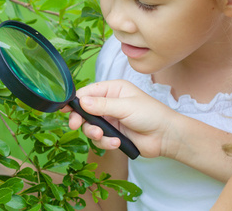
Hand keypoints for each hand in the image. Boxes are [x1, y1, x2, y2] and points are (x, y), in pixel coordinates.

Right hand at [66, 79, 180, 157]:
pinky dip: (106, 142)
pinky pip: (100, 139)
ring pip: (90, 127)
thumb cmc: (150, 114)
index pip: (88, 92)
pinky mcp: (113, 134)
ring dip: (95, 133)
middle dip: (81, 120)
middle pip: (85, 111)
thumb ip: (102, 105)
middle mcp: (109, 103)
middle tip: (76, 126)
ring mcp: (111, 120)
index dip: (75, 100)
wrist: (166, 137)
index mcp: (113, 89)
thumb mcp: (125, 106)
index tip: (65, 109)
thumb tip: (81, 101)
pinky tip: (117, 143)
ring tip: (104, 136)